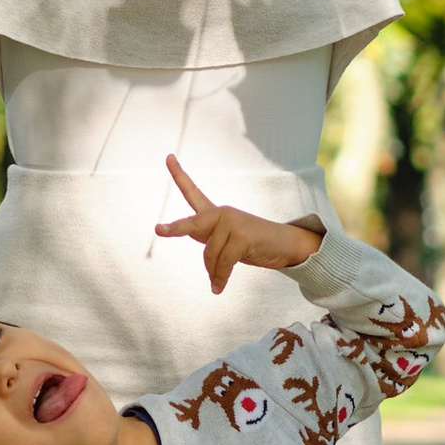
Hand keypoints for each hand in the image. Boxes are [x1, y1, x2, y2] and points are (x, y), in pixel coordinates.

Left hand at [156, 154, 323, 297]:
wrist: (285, 245)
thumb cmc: (255, 244)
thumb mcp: (228, 242)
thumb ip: (209, 241)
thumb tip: (197, 249)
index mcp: (216, 213)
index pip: (194, 192)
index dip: (179, 175)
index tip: (168, 157)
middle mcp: (222, 213)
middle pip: (193, 224)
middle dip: (175, 228)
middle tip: (158, 229)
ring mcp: (233, 223)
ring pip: (210, 254)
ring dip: (213, 272)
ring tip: (216, 283)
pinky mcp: (243, 236)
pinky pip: (224, 262)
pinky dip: (220, 278)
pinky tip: (218, 288)